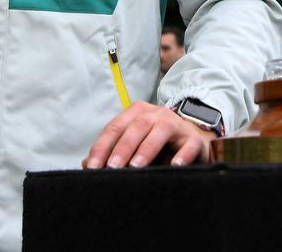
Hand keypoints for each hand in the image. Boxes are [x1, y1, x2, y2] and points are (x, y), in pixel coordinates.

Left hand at [83, 101, 215, 169]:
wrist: (195, 142)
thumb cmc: (159, 146)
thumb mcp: (134, 147)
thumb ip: (112, 153)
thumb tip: (86, 164)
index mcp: (138, 113)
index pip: (116, 127)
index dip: (102, 146)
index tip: (92, 166)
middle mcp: (156, 115)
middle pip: (137, 126)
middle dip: (122, 147)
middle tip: (112, 167)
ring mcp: (177, 125)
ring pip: (161, 130)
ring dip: (147, 148)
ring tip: (136, 166)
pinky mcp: (194, 139)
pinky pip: (189, 145)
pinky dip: (182, 155)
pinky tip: (174, 166)